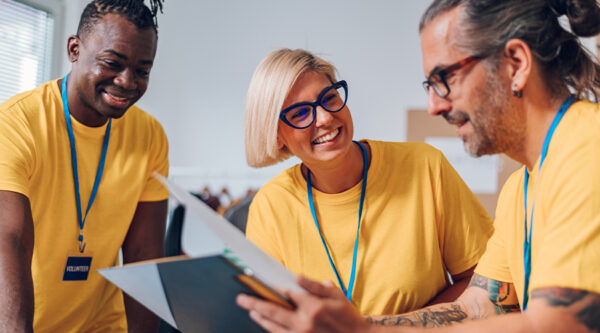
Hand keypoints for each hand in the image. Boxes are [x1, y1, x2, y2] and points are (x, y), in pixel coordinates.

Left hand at [236, 276, 370, 332]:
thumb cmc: (347, 316)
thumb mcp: (337, 295)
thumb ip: (315, 285)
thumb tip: (298, 277)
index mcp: (314, 307)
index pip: (287, 294)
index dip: (272, 287)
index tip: (259, 282)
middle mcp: (305, 323)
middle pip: (273, 312)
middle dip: (254, 303)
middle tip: (241, 298)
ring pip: (274, 327)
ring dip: (260, 318)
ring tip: (250, 310)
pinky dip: (272, 331)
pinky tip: (266, 325)